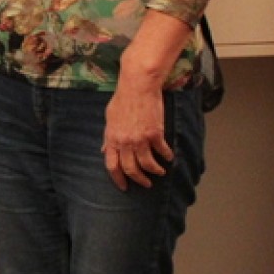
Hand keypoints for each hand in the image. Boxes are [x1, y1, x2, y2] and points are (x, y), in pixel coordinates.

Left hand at [102, 9, 187, 189]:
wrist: (137, 86)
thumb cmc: (122, 99)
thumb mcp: (109, 118)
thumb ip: (108, 136)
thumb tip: (104, 149)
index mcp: (111, 138)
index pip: (112, 165)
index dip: (117, 178)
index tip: (124, 187)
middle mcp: (124, 142)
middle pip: (130, 169)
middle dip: (138, 180)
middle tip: (146, 184)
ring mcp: (140, 139)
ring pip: (147, 164)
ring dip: (155, 171)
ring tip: (160, 172)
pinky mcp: (155, 134)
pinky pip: (162, 151)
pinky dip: (166, 157)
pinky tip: (169, 157)